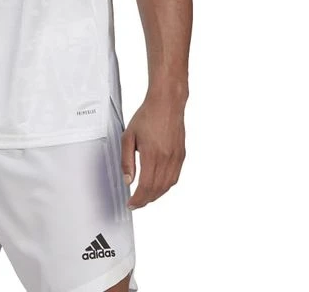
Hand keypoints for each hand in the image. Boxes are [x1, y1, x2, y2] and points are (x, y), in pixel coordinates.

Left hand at [121, 89, 185, 209]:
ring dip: (156, 195)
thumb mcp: (128, 136)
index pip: (145, 186)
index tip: (131, 204)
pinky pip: (175, 177)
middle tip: (136, 203)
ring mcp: (176, 158)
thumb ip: (127, 160)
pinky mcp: (181, 155)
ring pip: (167, 186)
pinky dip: (166, 186)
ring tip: (145, 197)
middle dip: (146, 200)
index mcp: (152, 155)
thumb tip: (128, 180)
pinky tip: (159, 186)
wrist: (166, 103)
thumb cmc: (147, 116)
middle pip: (157, 189)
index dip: (138, 199)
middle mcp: (167, 159)